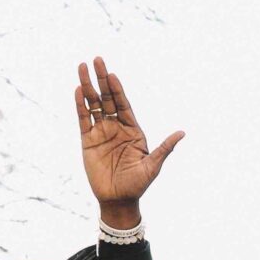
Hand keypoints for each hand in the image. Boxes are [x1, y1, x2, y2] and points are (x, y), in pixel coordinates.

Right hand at [76, 59, 184, 230]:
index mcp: (133, 130)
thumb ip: (165, 148)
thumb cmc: (138, 184)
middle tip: (96, 59)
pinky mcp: (88, 141)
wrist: (119, 200)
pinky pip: (83, 120)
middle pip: (108, 98)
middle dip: (101, 79)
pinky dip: (80, 105)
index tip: (112, 74)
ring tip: (82, 67)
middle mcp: (116, 127)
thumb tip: (182, 133)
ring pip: (93, 105)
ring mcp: (101, 133)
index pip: (124, 104)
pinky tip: (77, 91)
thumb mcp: (153, 165)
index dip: (118, 89)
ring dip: (88, 87)